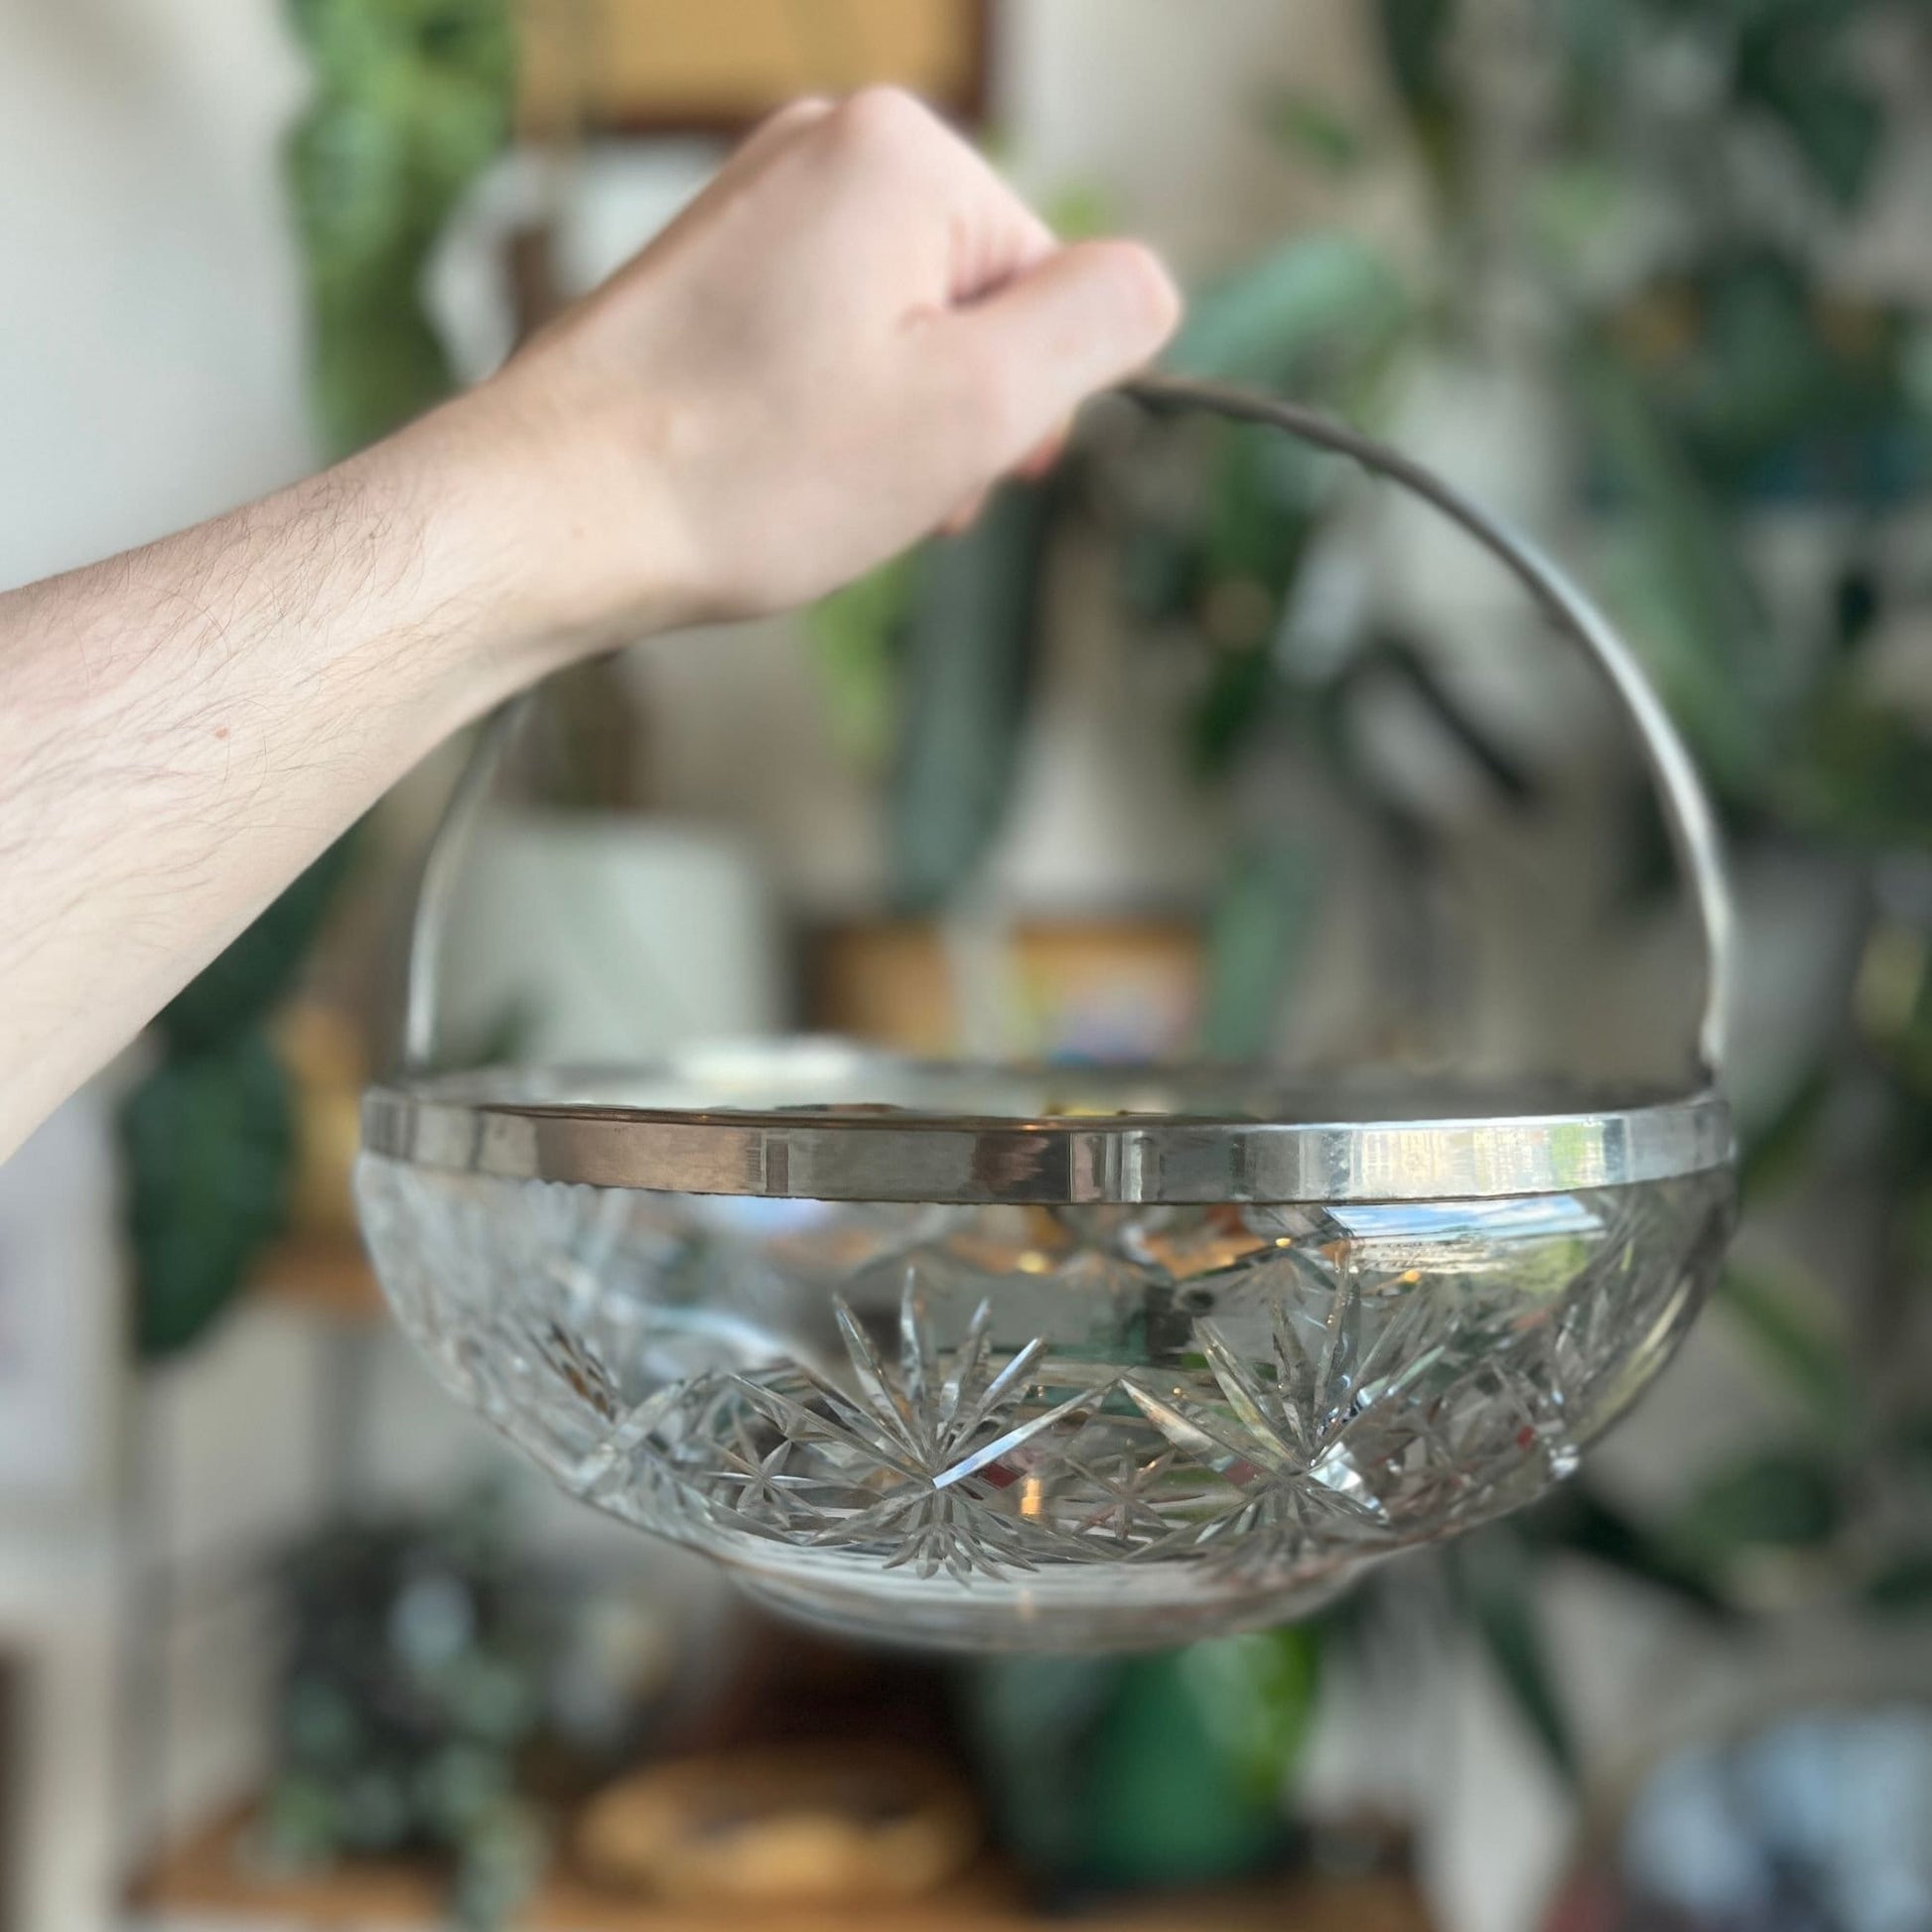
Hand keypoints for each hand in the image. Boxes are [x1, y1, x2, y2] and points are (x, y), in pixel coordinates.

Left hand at [466, 88, 1181, 644]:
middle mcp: (822, 148)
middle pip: (975, 300)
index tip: (960, 474)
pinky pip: (825, 339)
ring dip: (894, 426)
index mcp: (900, 154)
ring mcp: (755, 203)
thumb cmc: (751, 470)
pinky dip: (825, 413)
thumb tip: (1149, 286)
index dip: (1025, 402)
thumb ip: (1094, 326)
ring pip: (900, 330)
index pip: (1053, 285)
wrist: (551, 513)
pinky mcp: (708, 268)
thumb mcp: (973, 406)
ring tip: (821, 487)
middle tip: (885, 490)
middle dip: (955, 413)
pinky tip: (776, 470)